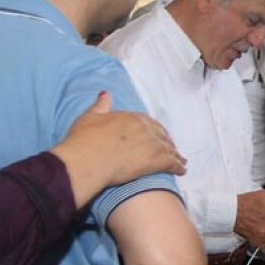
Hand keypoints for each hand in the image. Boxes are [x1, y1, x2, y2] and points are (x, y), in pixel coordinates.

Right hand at [51, 92, 186, 207]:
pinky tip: (182, 170)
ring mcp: (151, 144)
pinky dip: (178, 166)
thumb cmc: (83, 140)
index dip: (153, 130)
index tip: (156, 136)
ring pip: (168, 148)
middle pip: (161, 134)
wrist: (85, 161)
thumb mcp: (90, 117)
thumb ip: (101, 105)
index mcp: (130, 117)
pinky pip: (171, 162)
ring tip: (180, 161)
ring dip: (175, 155)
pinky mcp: (155, 161)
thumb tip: (106, 93)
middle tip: (171, 149)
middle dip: (166, 142)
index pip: (147, 122)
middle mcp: (144, 127)